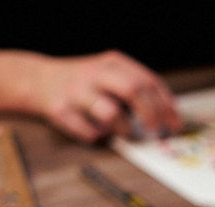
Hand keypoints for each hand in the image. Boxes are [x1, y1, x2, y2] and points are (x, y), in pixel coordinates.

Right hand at [31, 50, 182, 142]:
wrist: (39, 81)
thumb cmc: (87, 83)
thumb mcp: (113, 75)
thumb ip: (138, 89)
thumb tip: (168, 117)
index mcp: (113, 63)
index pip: (147, 81)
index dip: (166, 105)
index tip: (175, 123)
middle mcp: (95, 74)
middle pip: (132, 90)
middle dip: (151, 114)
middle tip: (158, 131)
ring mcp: (77, 92)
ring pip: (110, 113)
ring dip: (124, 128)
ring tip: (123, 130)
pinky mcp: (61, 111)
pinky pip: (90, 132)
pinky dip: (99, 136)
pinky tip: (96, 130)